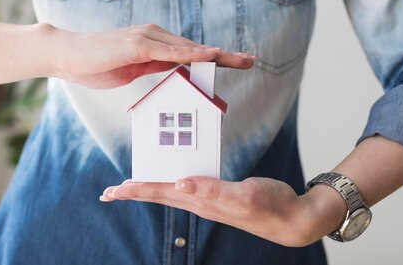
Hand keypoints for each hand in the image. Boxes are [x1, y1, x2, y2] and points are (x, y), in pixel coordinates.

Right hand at [50, 24, 255, 87]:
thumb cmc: (97, 63)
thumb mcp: (134, 69)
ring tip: (238, 59)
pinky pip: (168, 51)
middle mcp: (154, 36)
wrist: (67, 55)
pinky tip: (208, 56)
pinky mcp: (136, 44)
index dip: (215, 56)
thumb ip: (156, 67)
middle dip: (224, 55)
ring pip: (187, 47)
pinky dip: (190, 53)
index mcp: (154, 44)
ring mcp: (146, 38)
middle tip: (250, 60)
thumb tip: (178, 72)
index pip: (190, 52)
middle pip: (195, 47)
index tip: (238, 61)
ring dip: (214, 54)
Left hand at [100, 176, 346, 246]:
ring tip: (130, 188)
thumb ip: (212, 190)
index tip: (113, 191)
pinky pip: (189, 189)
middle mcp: (201, 203)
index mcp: (202, 201)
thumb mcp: (243, 195)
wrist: (293, 219)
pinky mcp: (220, 197)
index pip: (161, 194)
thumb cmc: (272, 205)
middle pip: (160, 196)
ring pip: (171, 194)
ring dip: (149, 190)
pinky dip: (172, 184)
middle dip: (134, 193)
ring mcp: (210, 202)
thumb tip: (180, 184)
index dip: (136, 191)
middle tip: (108, 193)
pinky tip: (172, 183)